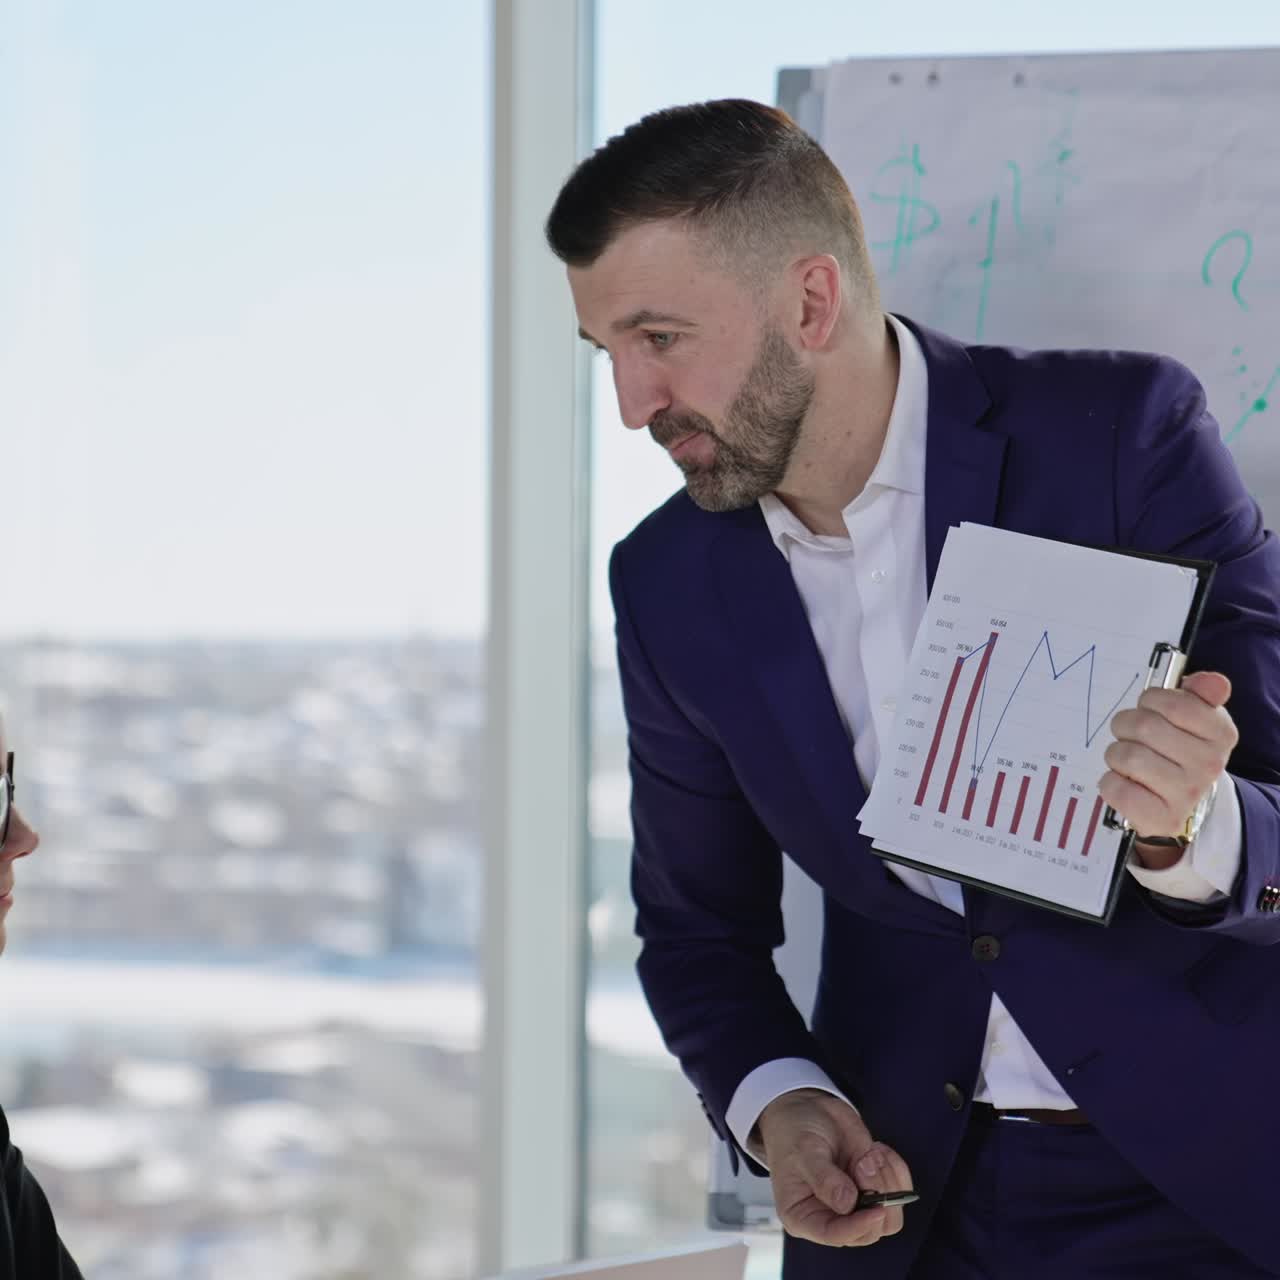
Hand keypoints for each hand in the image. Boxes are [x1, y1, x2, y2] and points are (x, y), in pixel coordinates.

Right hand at [752, 1088, 913, 1246]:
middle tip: (865, 1161)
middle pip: (871, 1230)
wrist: (807, 1110)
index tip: (877, 1209)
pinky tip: (877, 1150)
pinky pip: (899, 1191)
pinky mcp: (873, 1188)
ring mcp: (856, 1203)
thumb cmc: (794, 1133)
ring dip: (888, 1180)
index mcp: (804, 1215)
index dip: (859, 1226)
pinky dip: (896, 1169)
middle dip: (875, 1194)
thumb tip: (847, 1204)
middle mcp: (832, 1215)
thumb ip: (824, 1178)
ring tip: (869, 1153)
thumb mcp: (804, 1151)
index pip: (835, 1235)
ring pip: (890, 1214)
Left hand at [1100, 670, 1236, 865]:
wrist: (1182, 801)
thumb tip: (1211, 681)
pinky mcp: (1159, 818)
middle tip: (1133, 736)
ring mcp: (1185, 794)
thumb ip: (1200, 693)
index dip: (1151, 700)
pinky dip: (1110, 781)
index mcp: (1221, 734)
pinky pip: (1115, 788)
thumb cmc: (1180, 749)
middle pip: (1142, 726)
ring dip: (1116, 754)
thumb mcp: (1195, 717)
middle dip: (1126, 725)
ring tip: (1129, 761)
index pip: (1174, 702)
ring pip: (1125, 755)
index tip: (1152, 709)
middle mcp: (1209, 764)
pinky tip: (1126, 782)